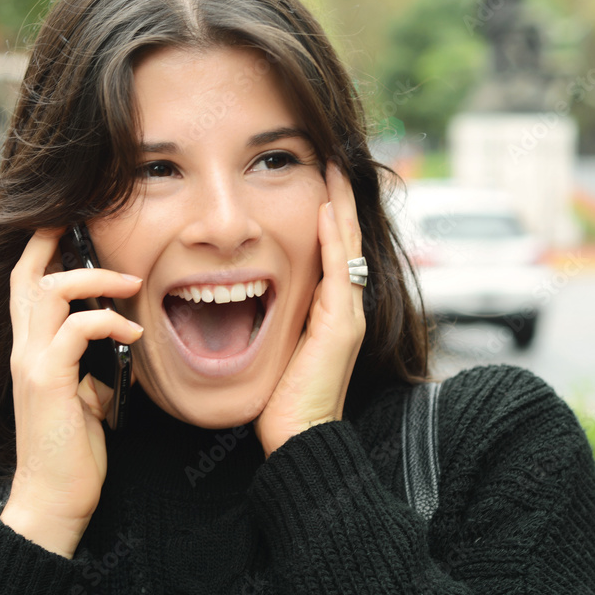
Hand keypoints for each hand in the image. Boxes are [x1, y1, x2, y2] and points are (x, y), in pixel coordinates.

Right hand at [0, 227, 143, 556]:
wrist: (54, 498)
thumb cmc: (73, 449)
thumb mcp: (87, 396)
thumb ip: (92, 364)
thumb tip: (125, 341)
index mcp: (31, 351)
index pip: (25, 286)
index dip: (41, 249)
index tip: (68, 222)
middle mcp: (23, 351)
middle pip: (27, 277)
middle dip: (57, 242)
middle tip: (94, 226)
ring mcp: (31, 365)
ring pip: (48, 294)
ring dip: (95, 280)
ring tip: (132, 283)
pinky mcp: (47, 382)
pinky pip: (75, 332)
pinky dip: (108, 323)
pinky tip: (134, 335)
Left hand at [254, 162, 365, 456]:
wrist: (298, 436)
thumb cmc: (283, 400)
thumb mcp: (278, 350)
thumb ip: (275, 322)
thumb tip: (247, 301)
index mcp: (330, 311)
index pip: (333, 250)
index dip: (329, 215)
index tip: (318, 182)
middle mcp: (345, 307)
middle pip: (347, 239)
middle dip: (340, 198)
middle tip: (333, 158)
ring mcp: (347, 315)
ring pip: (347, 247)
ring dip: (340, 205)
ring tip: (335, 169)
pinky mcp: (340, 325)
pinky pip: (339, 272)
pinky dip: (333, 240)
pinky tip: (326, 211)